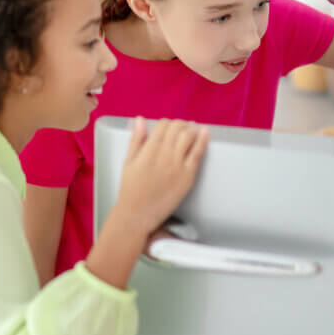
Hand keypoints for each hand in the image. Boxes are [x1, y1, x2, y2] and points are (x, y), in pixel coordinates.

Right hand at [111, 118, 208, 238]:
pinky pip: (198, 153)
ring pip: (189, 136)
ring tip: (193, 129)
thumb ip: (136, 139)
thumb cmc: (130, 190)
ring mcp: (178, 165)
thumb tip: (140, 119)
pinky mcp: (188, 176)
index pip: (163, 125)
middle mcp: (164, 155)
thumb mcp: (128, 162)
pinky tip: (205, 133)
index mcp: (148, 150)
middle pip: (178, 128)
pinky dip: (203, 140)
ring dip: (192, 129)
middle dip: (180, 125)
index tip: (168, 127)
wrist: (137, 215)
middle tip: (182, 128)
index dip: (167, 123)